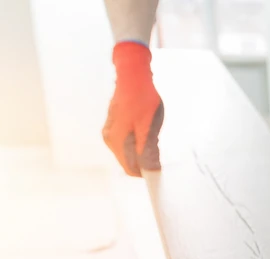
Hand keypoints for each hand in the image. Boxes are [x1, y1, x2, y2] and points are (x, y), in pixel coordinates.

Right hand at [103, 41, 163, 176]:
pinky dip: (137, 140)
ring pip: (128, 151)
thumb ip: (149, 152)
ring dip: (142, 149)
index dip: (146, 172)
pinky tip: (145, 127)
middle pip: (129, 161)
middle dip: (144, 159)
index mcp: (117, 142)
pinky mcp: (113, 124)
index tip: (160, 168)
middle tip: (159, 145)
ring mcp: (110, 131)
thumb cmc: (142, 100)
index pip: (131, 169)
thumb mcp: (150, 128)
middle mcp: (109, 139)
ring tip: (153, 133)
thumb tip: (150, 173)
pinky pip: (126, 141)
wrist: (132, 74)